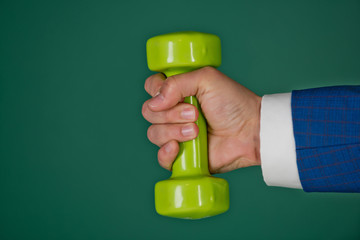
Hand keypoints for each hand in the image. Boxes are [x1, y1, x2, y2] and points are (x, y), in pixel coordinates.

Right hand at [142, 67, 260, 172]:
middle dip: (170, 114)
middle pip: (148, 112)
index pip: (151, 88)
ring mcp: (176, 134)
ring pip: (154, 134)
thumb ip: (176, 83)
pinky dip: (166, 153)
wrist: (250, 131)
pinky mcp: (182, 156)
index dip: (155, 91)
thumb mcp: (206, 79)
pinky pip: (161, 158)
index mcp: (178, 92)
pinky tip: (178, 148)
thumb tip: (154, 103)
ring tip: (197, 130)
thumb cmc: (233, 103)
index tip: (171, 95)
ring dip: (174, 131)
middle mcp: (174, 112)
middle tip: (194, 114)